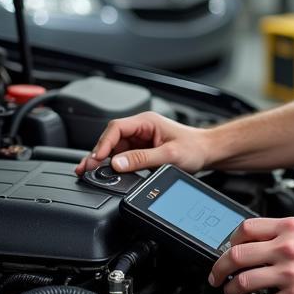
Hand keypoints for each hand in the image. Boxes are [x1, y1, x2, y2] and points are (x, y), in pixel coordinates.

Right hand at [74, 111, 209, 175]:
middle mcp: (141, 128)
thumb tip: (117, 163)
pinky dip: (113, 164)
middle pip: (111, 138)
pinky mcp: (142, 150)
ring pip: (115, 148)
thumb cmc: (194, 148)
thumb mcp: (168, 155)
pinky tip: (105, 172)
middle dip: (98, 153)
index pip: (116, 128)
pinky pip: (123, 156)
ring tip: (89, 172)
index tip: (96, 158)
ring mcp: (141, 139)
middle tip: (85, 168)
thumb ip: (141, 159)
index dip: (103, 143)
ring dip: (103, 159)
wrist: (208, 152)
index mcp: (146, 122)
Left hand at [208, 217, 293, 293]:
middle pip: (236, 255)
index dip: (229, 242)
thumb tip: (259, 242)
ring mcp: (290, 273)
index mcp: (290, 228)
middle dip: (219, 268)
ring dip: (232, 290)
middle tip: (216, 276)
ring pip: (244, 282)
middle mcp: (287, 248)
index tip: (226, 251)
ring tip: (231, 293)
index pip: (245, 229)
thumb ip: (284, 234)